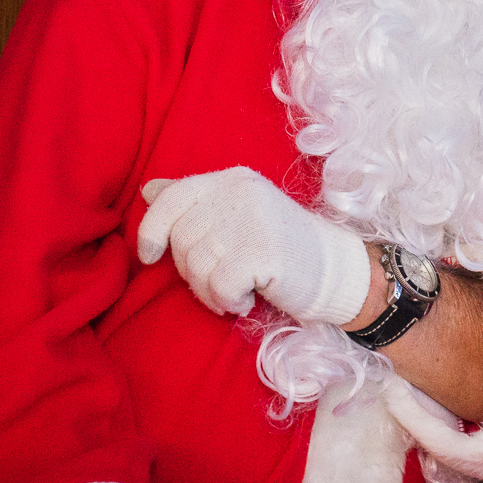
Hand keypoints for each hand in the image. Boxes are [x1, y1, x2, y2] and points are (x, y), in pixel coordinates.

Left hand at [139, 167, 371, 324]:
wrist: (333, 270)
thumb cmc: (280, 247)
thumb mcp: (236, 216)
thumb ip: (194, 202)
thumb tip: (149, 191)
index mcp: (232, 180)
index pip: (173, 198)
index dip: (150, 229)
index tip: (149, 255)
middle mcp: (240, 192)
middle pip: (181, 239)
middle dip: (191, 272)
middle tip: (221, 282)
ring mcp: (252, 219)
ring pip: (196, 266)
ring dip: (210, 292)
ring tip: (235, 292)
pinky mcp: (263, 251)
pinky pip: (218, 285)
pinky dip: (228, 301)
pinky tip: (247, 299)